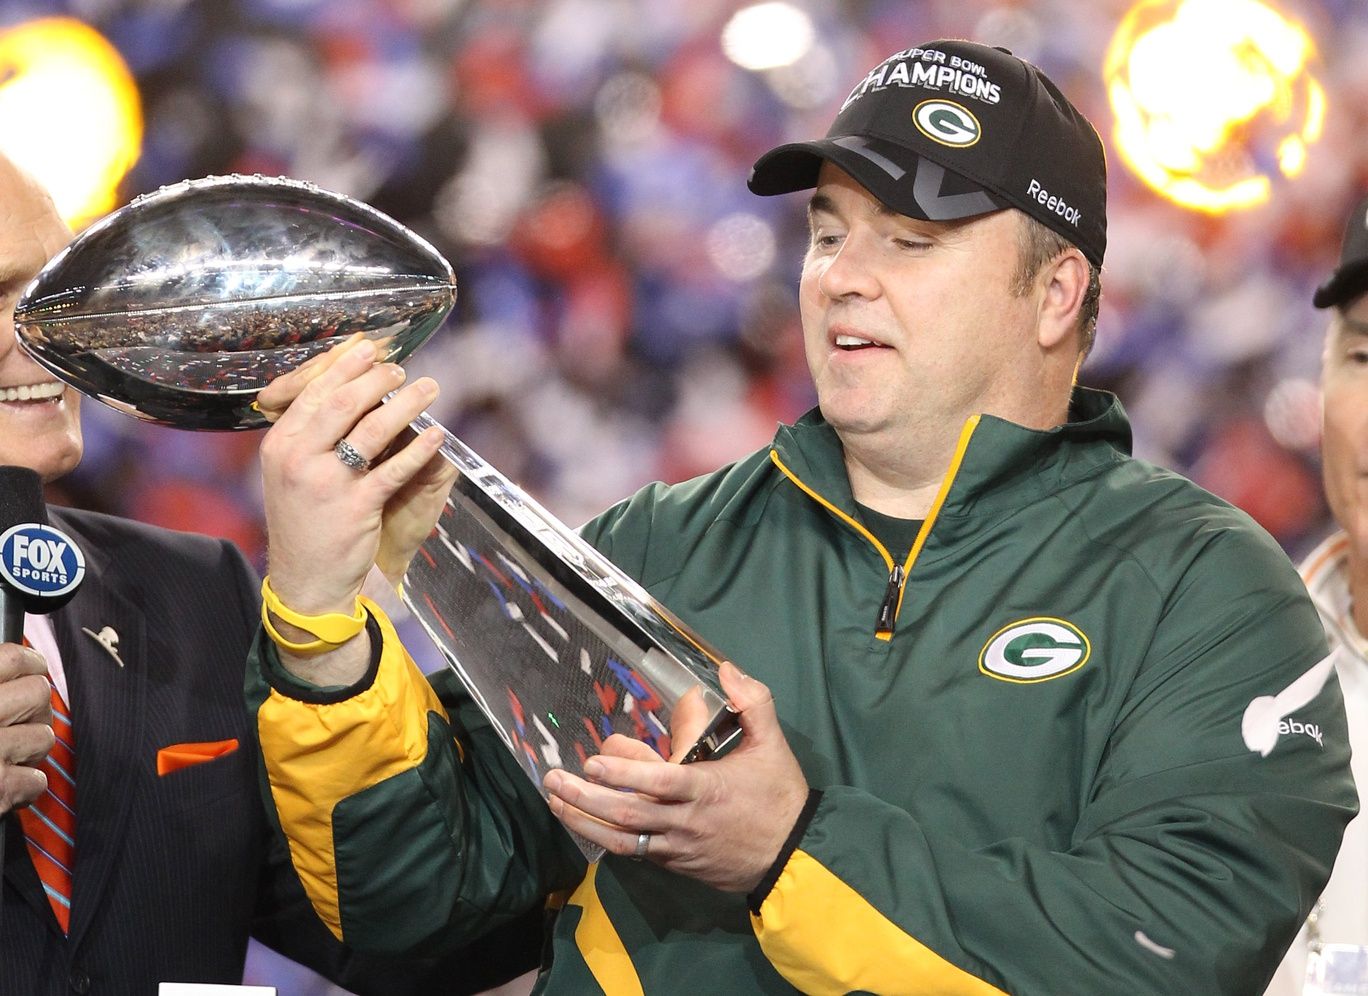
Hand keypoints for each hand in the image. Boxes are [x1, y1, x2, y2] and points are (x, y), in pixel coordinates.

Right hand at [0, 643, 54, 815]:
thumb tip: (18, 665)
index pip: (15, 659)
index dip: (31, 665)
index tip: (32, 672)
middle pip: (38, 694)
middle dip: (32, 710)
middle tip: (16, 723)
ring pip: (44, 737)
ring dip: (28, 751)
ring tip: (2, 757)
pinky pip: (37, 780)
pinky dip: (23, 788)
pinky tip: (0, 787)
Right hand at [258, 337, 446, 681]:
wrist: (306, 580)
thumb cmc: (305, 522)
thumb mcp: (291, 473)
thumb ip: (310, 435)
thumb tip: (343, 388)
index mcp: (278, 446)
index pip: (313, 392)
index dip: (345, 366)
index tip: (369, 349)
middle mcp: (297, 459)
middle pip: (342, 403)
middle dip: (376, 379)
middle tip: (402, 368)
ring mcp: (326, 483)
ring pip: (372, 430)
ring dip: (405, 404)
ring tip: (429, 389)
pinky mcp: (356, 506)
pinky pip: (395, 469)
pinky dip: (420, 448)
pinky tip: (437, 434)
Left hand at [543, 662, 808, 892]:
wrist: (793, 859)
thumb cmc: (779, 796)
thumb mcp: (773, 744)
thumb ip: (752, 702)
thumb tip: (726, 669)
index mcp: (707, 789)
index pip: (659, 782)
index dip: (624, 774)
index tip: (593, 762)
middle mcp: (685, 821)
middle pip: (629, 814)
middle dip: (585, 799)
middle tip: (552, 781)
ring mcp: (677, 847)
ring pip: (623, 839)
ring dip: (584, 822)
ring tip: (554, 804)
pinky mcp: (675, 863)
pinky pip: (635, 852)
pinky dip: (606, 838)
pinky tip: (584, 824)